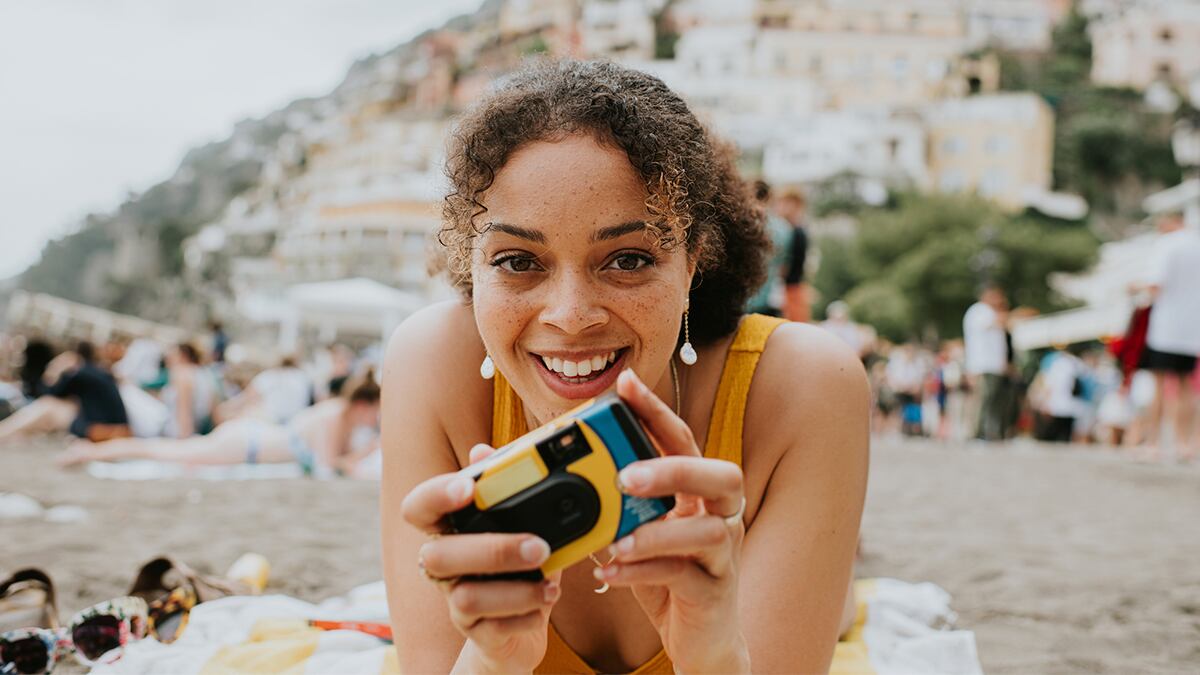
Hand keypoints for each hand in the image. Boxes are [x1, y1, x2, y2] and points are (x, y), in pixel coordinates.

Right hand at [400, 444, 560, 673]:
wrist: (518, 630)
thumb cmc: (517, 567)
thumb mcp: (519, 524)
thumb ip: (505, 488)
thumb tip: (483, 450)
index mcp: (449, 530)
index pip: (419, 507)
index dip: (436, 495)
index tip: (468, 488)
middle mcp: (443, 565)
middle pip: (440, 556)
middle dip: (493, 550)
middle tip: (539, 547)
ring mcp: (455, 601)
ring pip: (466, 597)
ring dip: (516, 591)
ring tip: (551, 584)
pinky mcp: (475, 633)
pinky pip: (490, 630)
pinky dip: (524, 618)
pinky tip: (544, 606)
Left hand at [596, 370, 750, 673]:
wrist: (697, 639)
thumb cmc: (661, 575)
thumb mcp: (628, 533)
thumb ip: (598, 504)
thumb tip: (531, 469)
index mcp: (696, 491)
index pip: (682, 439)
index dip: (656, 410)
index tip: (626, 384)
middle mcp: (719, 515)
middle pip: (721, 476)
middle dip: (674, 470)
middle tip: (626, 477)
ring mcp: (723, 554)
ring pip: (710, 531)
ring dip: (659, 532)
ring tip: (617, 541)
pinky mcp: (716, 591)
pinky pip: (687, 576)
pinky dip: (647, 572)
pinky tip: (610, 574)